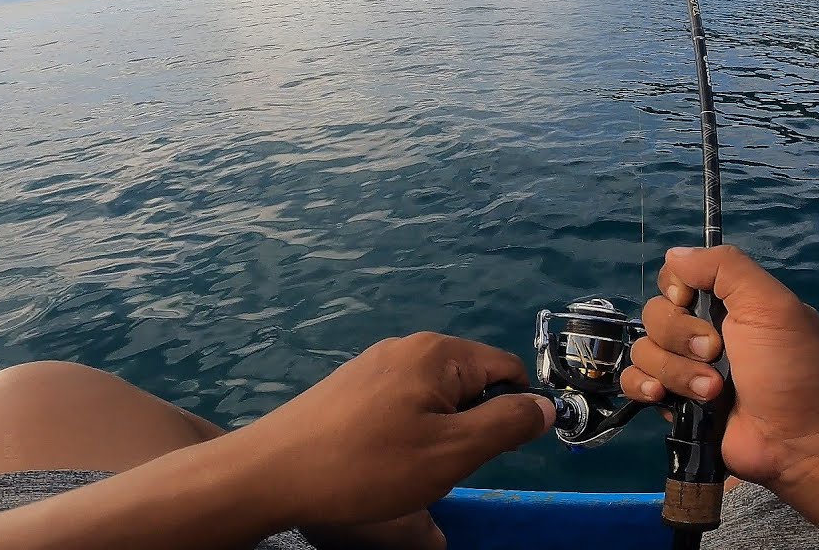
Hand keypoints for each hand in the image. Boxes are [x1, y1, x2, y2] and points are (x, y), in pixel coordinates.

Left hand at [230, 332, 554, 529]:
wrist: (272, 472)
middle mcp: (410, 346)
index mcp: (440, 353)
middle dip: (473, 424)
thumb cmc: (368, 464)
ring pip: (437, 396)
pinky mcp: (352, 385)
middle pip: (472, 381)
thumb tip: (546, 405)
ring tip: (409, 466)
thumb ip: (506, 425)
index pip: (507, 370)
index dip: (516, 410)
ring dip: (439, 432)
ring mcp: (377, 363)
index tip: (498, 452)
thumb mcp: (451, 452)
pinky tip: (381, 459)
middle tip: (446, 463)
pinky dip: (407, 430)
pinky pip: (404, 402)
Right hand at [620, 246, 818, 487]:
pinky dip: (643, 386)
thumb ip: (724, 267)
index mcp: (727, 303)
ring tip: (712, 392)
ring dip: (676, 370)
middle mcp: (703, 331)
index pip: (675, 278)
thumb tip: (674, 254)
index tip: (691, 300)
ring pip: (645, 350)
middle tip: (716, 353)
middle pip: (655, 314)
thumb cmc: (795, 366)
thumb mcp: (771, 303)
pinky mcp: (676, 404)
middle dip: (681, 335)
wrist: (804, 441)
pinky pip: (635, 383)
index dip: (675, 288)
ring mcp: (687, 369)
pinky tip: (662, 397)